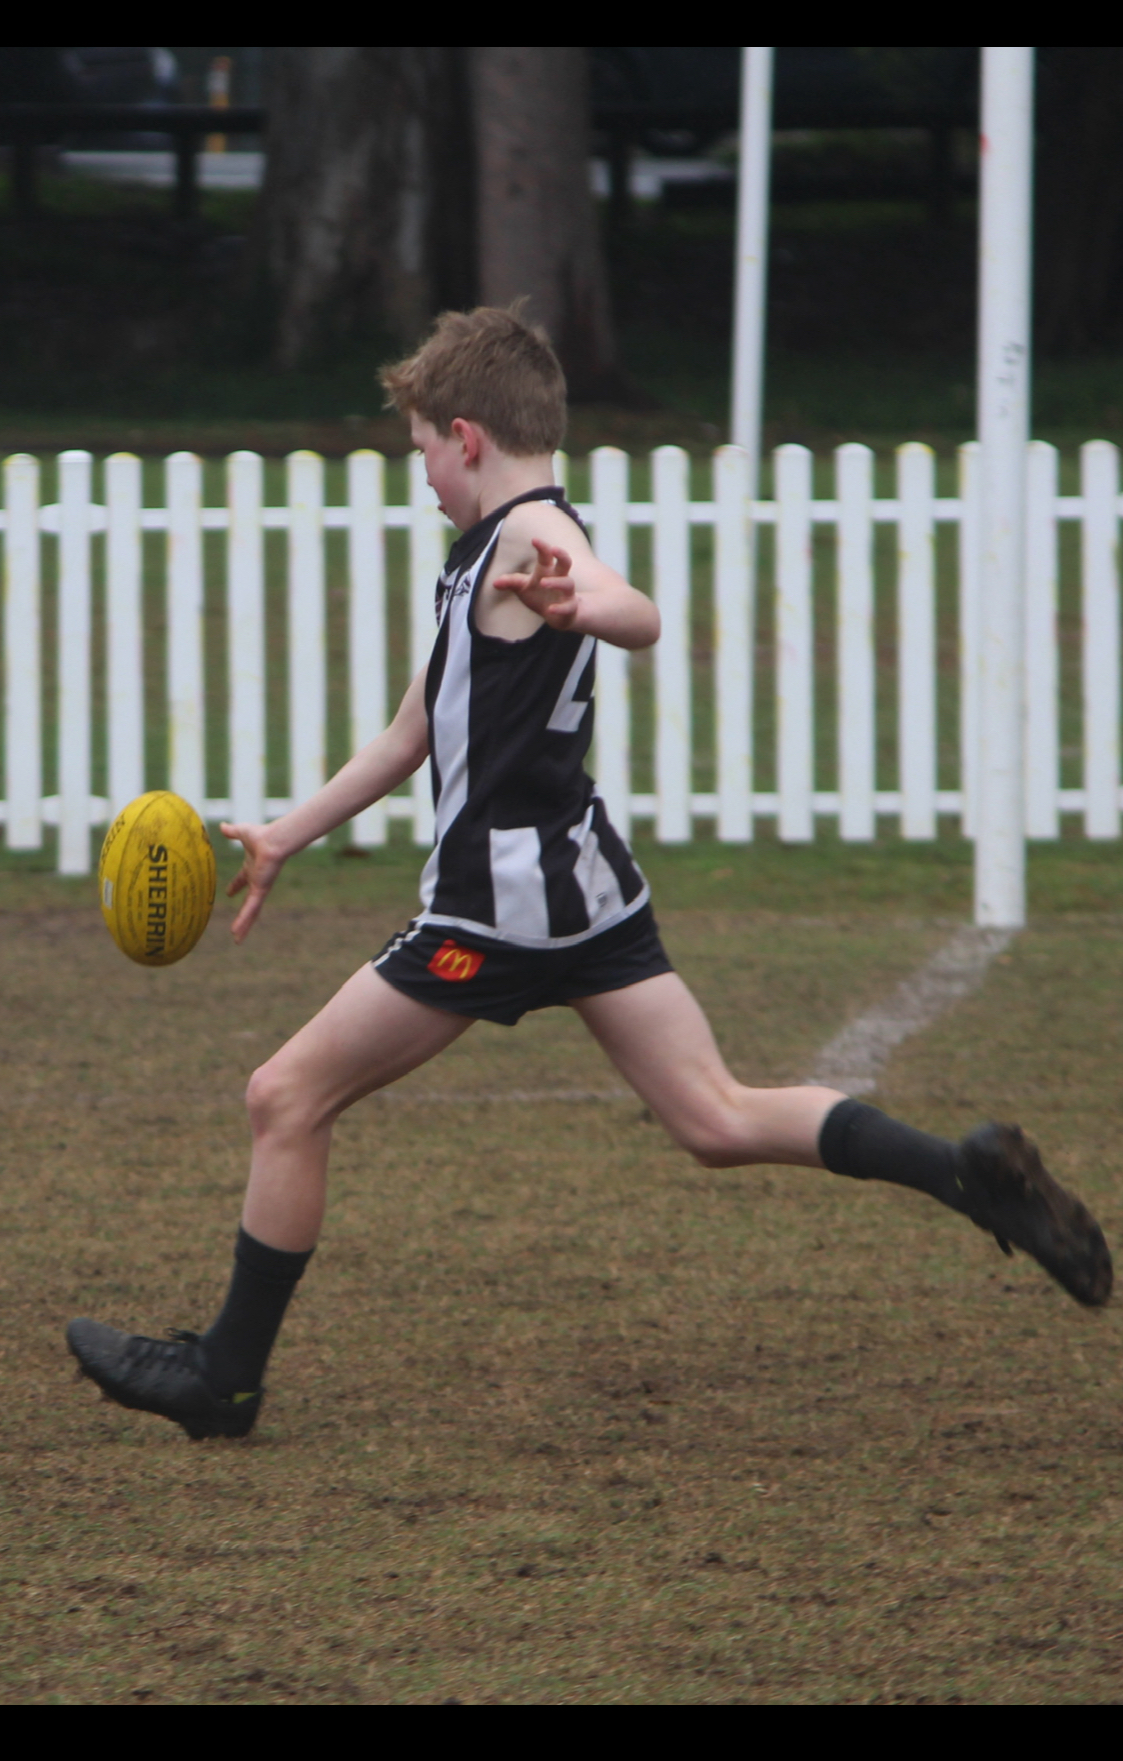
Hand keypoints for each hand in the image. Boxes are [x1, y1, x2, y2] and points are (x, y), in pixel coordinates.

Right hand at [220, 821, 286, 943]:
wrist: (274, 840)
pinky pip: (251, 909)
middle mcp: (257, 880)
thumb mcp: (241, 833)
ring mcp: (260, 887)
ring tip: (237, 940)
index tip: (228, 893)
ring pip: (251, 911)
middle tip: (235, 927)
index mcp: (252, 868)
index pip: (242, 879)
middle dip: (242, 914)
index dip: (235, 886)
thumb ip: (232, 831)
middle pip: (248, 902)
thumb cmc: (262, 835)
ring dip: (244, 925)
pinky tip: (237, 933)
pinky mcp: (261, 891)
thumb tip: (222, 825)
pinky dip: (244, 921)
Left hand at [492, 538, 578, 628]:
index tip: (534, 540)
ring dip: (556, 582)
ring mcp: (566, 593)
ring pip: (568, 583)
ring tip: (542, 582)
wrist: (558, 615)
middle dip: (562, 555)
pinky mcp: (569, 608)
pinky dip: (559, 608)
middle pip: (565, 563)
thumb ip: (510, 583)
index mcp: (547, 570)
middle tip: (554, 549)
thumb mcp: (522, 588)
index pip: (546, 556)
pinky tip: (550, 609)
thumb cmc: (539, 595)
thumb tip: (494, 583)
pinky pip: (567, 607)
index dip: (542, 547)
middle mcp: (559, 578)